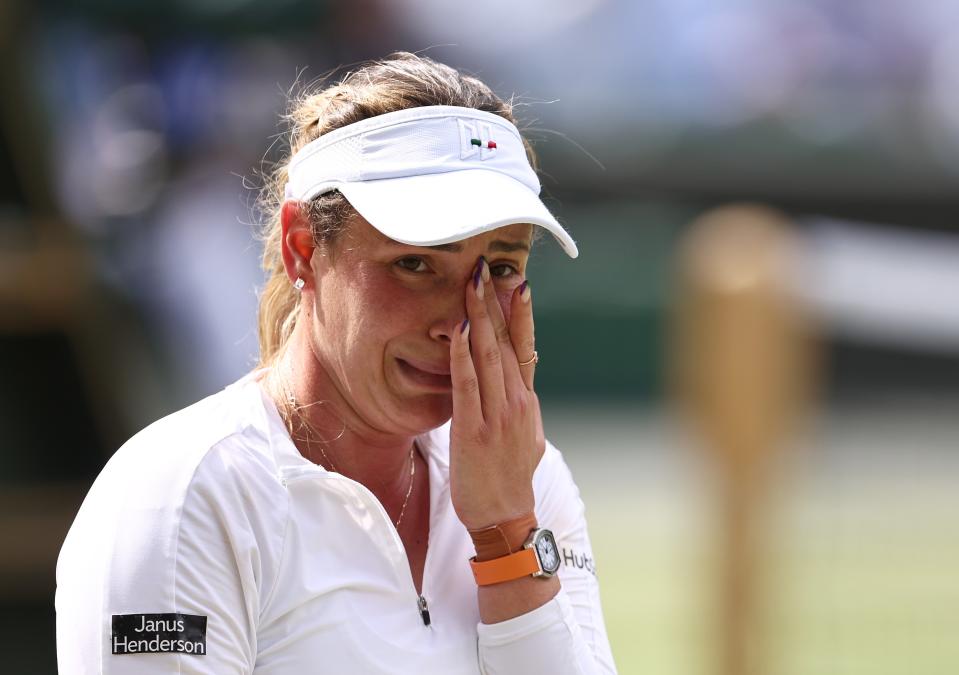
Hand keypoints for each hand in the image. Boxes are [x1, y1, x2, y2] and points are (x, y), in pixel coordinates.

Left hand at [448, 257, 545, 530]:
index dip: (521, 314)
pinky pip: (467, 384)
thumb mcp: (525, 436)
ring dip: (479, 317)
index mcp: (527, 400)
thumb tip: (519, 385)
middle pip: (505, 342)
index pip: (525, 347)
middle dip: (495, 303)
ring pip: (488, 355)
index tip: (518, 283)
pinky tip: (456, 330)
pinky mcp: (473, 429)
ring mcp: (497, 414)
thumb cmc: (510, 478)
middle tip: (486, 268)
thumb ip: (519, 406)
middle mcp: (516, 401)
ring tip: (472, 285)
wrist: (505, 516)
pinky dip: (461, 355)